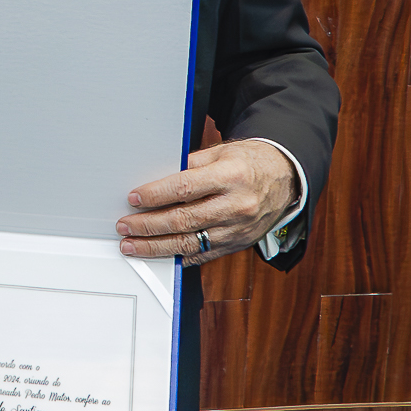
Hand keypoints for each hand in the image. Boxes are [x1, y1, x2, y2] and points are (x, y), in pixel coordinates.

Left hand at [116, 140, 295, 263]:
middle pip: (184, 220)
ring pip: (190, 243)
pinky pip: (203, 255)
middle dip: (149, 225)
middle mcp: (237, 205)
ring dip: (156, 246)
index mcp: (232, 176)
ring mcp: (238, 229)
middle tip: (125, 225)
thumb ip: (189, 165)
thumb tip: (156, 179)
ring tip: (132, 245)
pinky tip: (158, 255)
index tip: (135, 198)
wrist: (284, 178)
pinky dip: (177, 257)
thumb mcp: (221, 153)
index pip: (185, 188)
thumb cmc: (248, 163)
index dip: (156, 195)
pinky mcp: (237, 244)